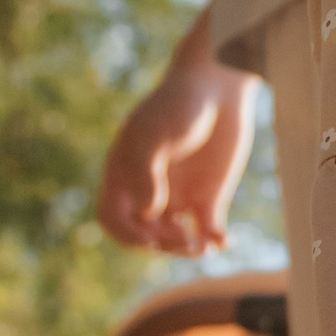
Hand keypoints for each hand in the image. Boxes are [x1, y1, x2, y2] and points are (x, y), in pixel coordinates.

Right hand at [98, 54, 257, 253]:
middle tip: (184, 240)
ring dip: (186, 248)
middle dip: (162, 243)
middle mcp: (149, 190)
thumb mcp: (154, 135)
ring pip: (176, 238)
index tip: (149, 237)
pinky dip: (213, 239)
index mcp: (125, 175)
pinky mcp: (208, 196)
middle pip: (146, 233)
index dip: (126, 235)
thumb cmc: (177, 104)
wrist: (218, 87)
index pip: (113, 219)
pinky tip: (222, 241)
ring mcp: (179, 195)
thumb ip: (146, 173)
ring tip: (203, 247)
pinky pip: (207, 228)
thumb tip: (147, 213)